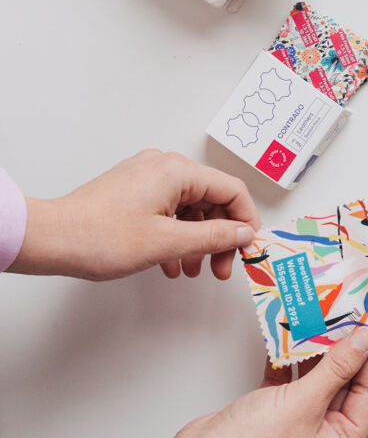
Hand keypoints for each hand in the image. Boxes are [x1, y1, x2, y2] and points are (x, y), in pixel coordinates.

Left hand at [10, 150, 260, 280]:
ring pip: (191, 208)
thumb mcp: (167, 242)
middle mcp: (165, 167)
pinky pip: (170, 210)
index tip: (247, 248)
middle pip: (213, 200)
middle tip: (221, 268)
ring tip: (193, 269)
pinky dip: (177, 235)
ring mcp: (148, 177)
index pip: (232, 190)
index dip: (245, 221)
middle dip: (220, 237)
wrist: (51, 239)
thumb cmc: (99, 237)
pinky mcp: (135, 190)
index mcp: (177, 171)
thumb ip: (213, 236)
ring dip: (198, 240)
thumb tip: (243, 233)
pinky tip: (171, 262)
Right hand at [168, 326, 367, 437]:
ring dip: (316, 351)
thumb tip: (364, 341)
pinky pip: (292, 381)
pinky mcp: (275, 413)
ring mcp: (300, 425)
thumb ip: (338, 367)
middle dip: (343, 349)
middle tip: (347, 317)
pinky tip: (289, 338)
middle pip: (344, 383)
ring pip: (317, 379)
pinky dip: (290, 360)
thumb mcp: (306, 401)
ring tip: (322, 321)